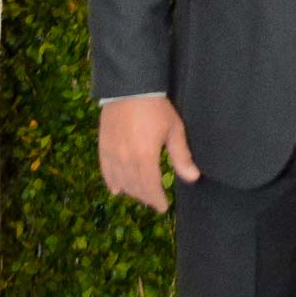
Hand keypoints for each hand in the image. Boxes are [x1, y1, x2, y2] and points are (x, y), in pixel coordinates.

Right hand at [98, 95, 199, 212]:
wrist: (129, 89)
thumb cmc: (156, 108)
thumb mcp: (174, 130)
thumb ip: (181, 156)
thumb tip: (193, 178)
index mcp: (145, 157)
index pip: (151, 187)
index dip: (157, 199)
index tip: (163, 207)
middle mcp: (126, 160)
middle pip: (135, 187)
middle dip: (146, 197)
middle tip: (154, 201)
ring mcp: (112, 154)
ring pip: (120, 182)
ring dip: (131, 191)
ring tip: (141, 195)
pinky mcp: (103, 147)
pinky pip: (106, 171)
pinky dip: (112, 182)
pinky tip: (116, 189)